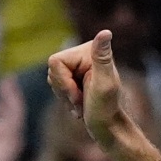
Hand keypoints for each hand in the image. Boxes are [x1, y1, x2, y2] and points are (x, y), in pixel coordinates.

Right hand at [48, 31, 142, 150]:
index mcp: (90, 51)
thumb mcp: (105, 83)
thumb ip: (102, 57)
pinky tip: (78, 104)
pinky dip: (64, 98)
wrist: (107, 127)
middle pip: (52, 70)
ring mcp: (78, 65)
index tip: (79, 95)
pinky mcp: (75, 76)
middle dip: (64, 90)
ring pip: (52, 78)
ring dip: (64, 96)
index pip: (55, 62)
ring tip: (81, 103)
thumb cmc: (106, 108)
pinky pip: (55, 84)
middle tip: (81, 101)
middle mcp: (84, 54)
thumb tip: (106, 32)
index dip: (63, 82)